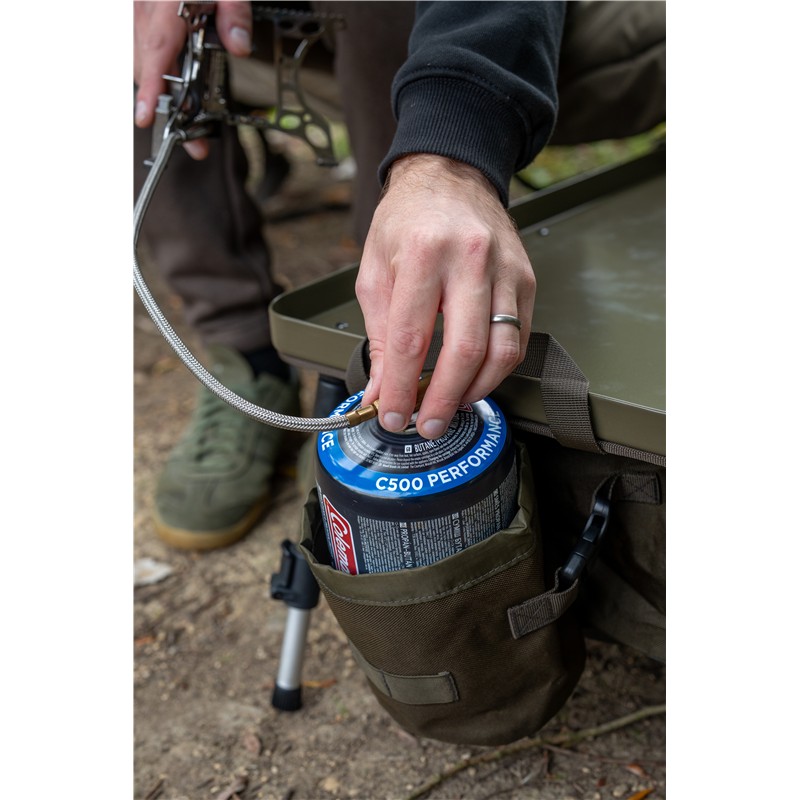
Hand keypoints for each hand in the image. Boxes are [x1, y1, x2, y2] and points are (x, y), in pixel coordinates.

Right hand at [133, 1, 252, 159]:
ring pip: (143, 59)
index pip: (154, 52)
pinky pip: (145, 46)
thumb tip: (238, 47)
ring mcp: (141, 9)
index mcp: (166, 5)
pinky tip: (178, 85)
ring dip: (162, 93)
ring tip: (189, 122)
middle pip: (146, 66)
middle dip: (166, 108)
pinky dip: (158, 71)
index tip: (145, 116)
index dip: (149, 88)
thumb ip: (233, 12)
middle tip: (193, 140)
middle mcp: (146, 8)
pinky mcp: (145, 10)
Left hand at [356, 154, 534, 438]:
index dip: (400, 387)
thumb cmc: (408, 220)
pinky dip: (496, 370)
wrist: (450, 176)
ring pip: (501, 351)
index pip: (411, 338)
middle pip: (464, 349)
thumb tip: (380, 390)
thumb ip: (377, 335)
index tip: (392, 416)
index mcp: (422, 252)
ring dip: (475, 391)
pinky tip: (474, 380)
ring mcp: (505, 269)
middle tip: (426, 425)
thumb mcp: (374, 270)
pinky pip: (518, 339)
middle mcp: (469, 258)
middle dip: (442, 399)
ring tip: (449, 406)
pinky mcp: (526, 280)